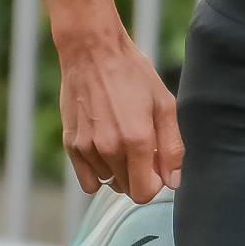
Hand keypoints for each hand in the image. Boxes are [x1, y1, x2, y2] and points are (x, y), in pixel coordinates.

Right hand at [57, 28, 183, 201]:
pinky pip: (88, 179)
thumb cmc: (132, 74)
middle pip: (127, 189)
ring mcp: (87, 148)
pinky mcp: (71, 144)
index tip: (157, 164)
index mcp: (136, 140)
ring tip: (121, 137)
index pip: (144, 193)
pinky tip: (105, 148)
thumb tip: (173, 181)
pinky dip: (98, 171)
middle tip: (141, 147)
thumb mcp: (164, 104)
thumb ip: (172, 147)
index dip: (155, 183)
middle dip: (139, 175)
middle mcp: (109, 149)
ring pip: (109, 182)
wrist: (92, 52)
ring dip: (119, 169)